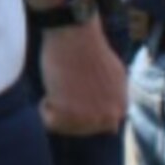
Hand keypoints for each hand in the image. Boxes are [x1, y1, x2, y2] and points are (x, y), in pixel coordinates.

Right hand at [38, 20, 125, 135]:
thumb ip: (113, 97)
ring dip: (56, 109)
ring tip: (58, 86)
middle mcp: (108, 116)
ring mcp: (88, 117)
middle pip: (81, 129)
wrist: (76, 35)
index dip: (82, 109)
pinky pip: (49, 121)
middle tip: (63, 89)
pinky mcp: (67, 113)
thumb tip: (113, 118)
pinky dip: (44, 107)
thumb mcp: (115, 76)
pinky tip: (51, 87)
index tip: (74, 93)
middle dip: (68, 112)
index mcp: (120, 107)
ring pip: (64, 127)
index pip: (99, 124)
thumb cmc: (91, 49)